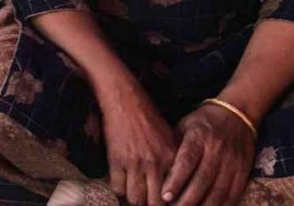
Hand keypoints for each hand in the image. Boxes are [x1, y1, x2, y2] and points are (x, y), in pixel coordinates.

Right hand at [98, 82, 176, 205]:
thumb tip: (177, 183)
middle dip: (151, 205)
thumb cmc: (148, 117)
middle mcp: (154, 163)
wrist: (124, 98)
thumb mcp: (169, 136)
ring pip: (135, 198)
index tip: (165, 203)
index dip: (169, 203)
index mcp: (170, 157)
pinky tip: (122, 182)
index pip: (174, 194)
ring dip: (135, 198)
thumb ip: (173, 160)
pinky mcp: (116, 159)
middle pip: (154, 202)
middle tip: (148, 201)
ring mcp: (134, 162)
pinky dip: (119, 188)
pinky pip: (117, 187)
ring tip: (136, 194)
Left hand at [160, 103, 255, 205]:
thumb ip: (174, 145)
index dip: (176, 181)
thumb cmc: (203, 122)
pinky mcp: (243, 172)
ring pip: (218, 191)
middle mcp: (217, 150)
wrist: (237, 115)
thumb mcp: (185, 125)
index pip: (187, 161)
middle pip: (202, 180)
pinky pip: (233, 194)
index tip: (165, 196)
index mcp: (199, 137)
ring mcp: (232, 163)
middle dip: (187, 200)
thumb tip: (158, 167)